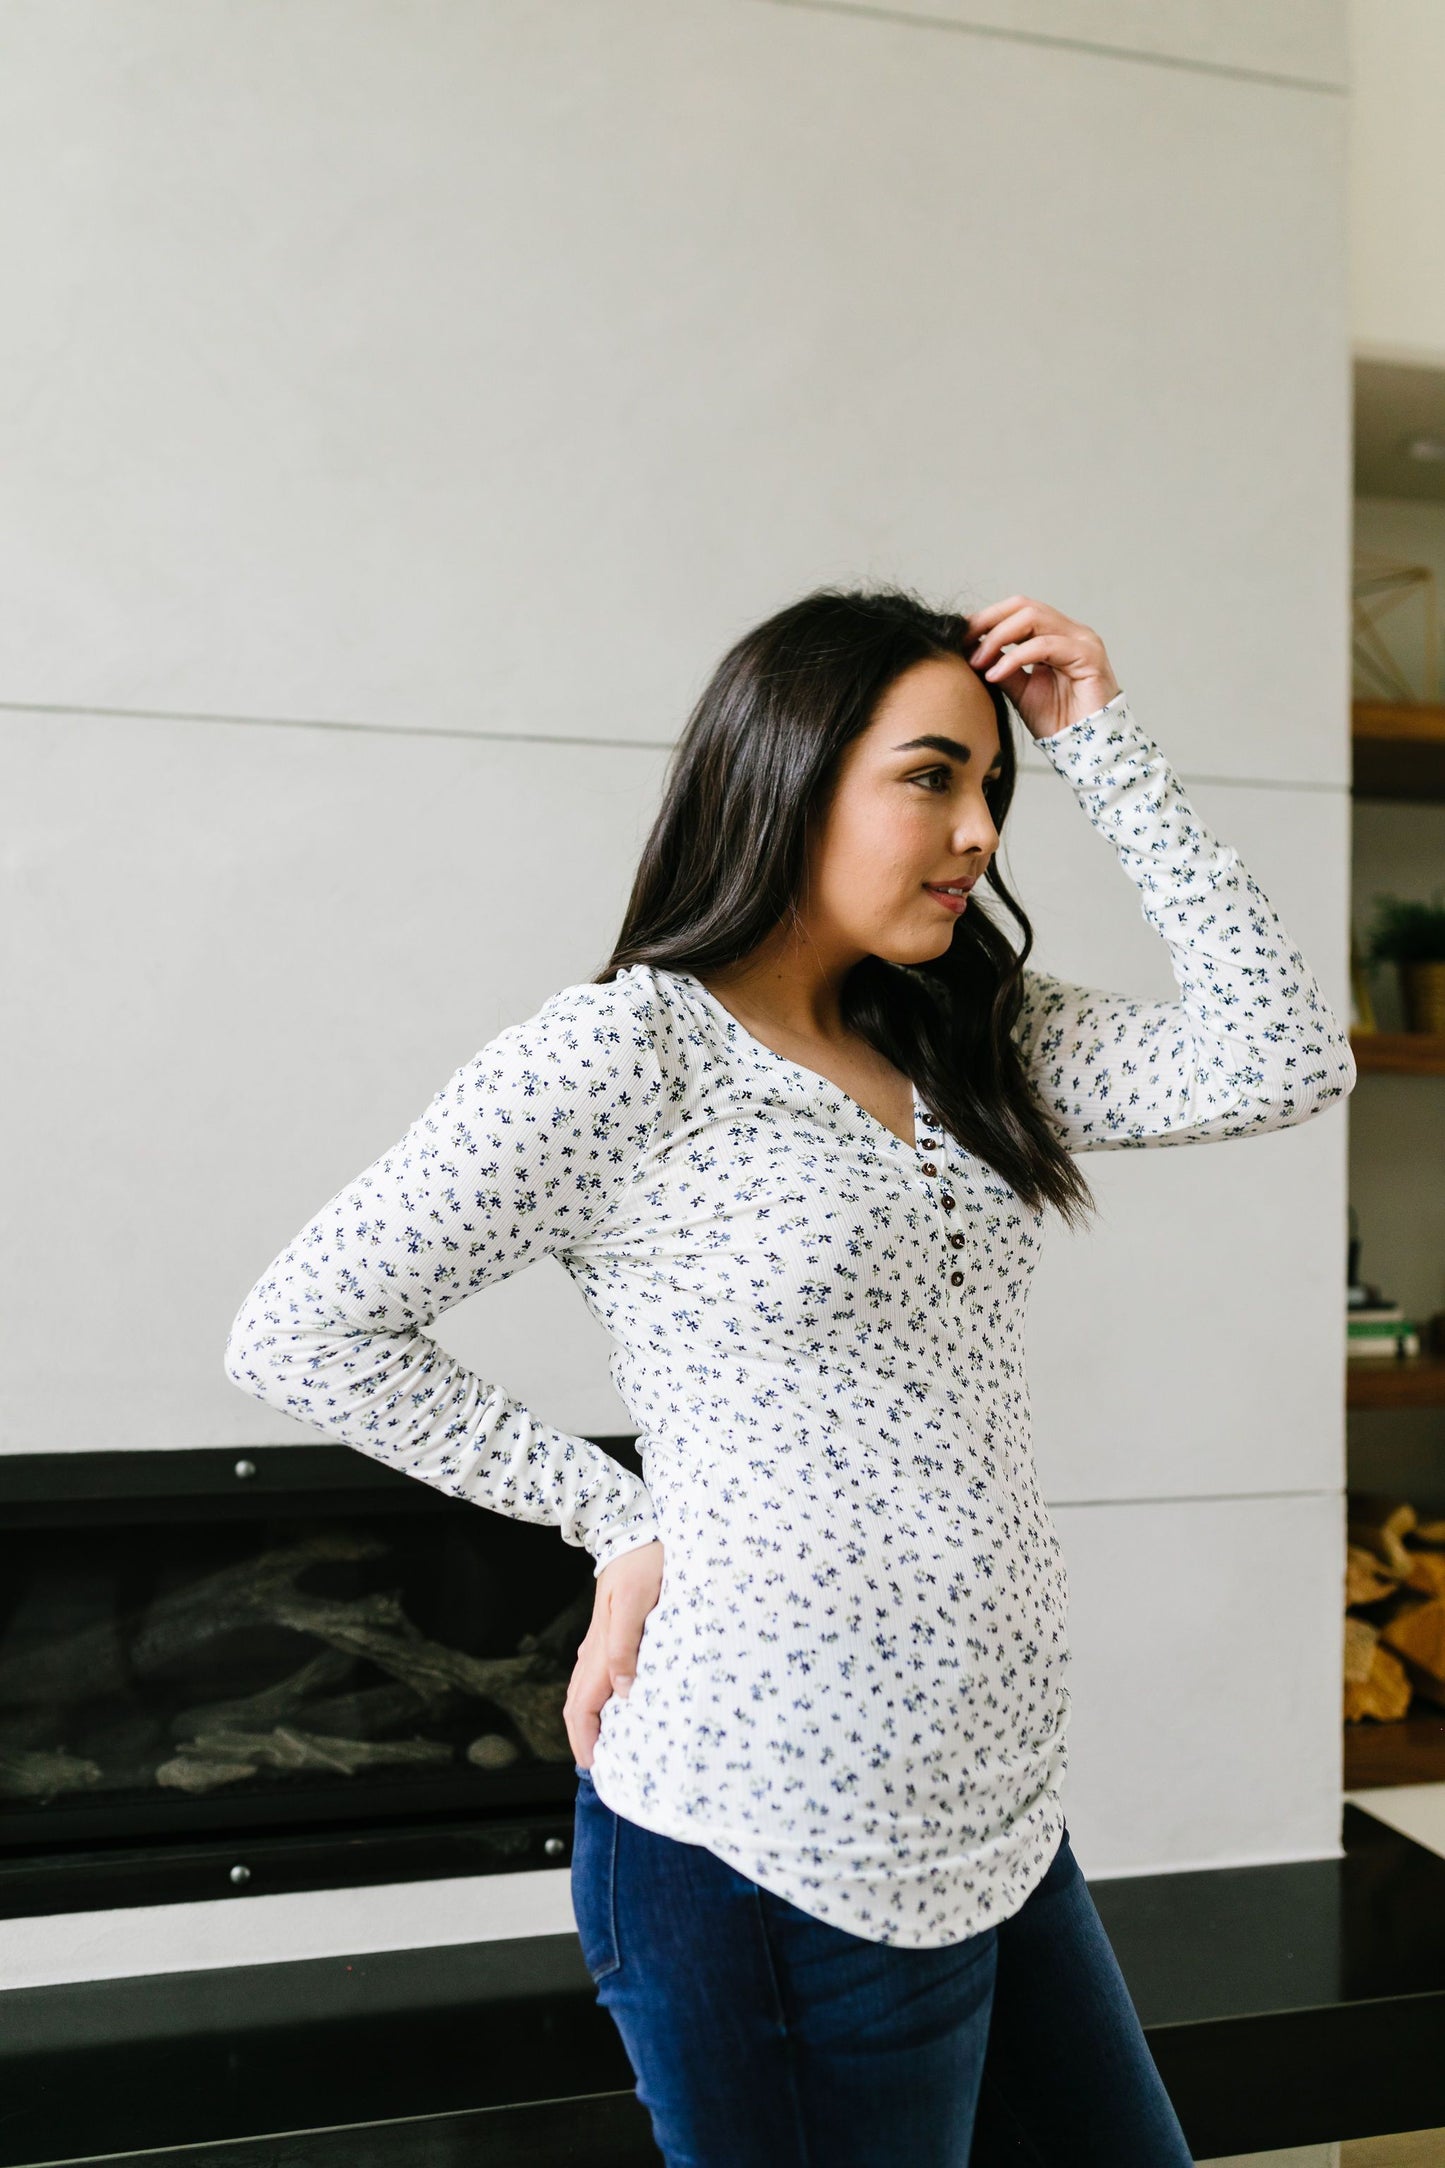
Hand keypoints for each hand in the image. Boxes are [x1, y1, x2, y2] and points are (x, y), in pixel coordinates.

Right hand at [564, 1539, 664, 1768]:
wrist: (630, 1532)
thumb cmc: (642, 1564)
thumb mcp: (639, 1602)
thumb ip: (626, 1646)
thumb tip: (621, 1692)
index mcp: (601, 1649)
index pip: (583, 1706)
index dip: (585, 1739)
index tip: (595, 1766)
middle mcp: (594, 1651)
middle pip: (578, 1705)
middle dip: (583, 1739)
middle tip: (598, 1769)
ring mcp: (598, 1643)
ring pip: (583, 1693)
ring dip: (588, 1723)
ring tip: (603, 1748)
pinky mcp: (606, 1636)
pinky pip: (593, 1678)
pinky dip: (595, 1702)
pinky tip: (610, 1708)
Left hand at [964, 595, 1120, 741]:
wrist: (1084, 749)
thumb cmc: (1057, 722)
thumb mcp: (1019, 689)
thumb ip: (1001, 666)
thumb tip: (973, 649)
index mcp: (1056, 635)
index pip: (1019, 610)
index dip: (987, 618)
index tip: (960, 636)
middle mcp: (1071, 632)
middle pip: (1024, 606)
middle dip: (989, 622)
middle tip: (964, 644)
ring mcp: (1082, 640)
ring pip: (1033, 619)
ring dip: (998, 638)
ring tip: (978, 662)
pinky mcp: (1089, 655)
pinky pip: (1044, 645)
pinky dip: (1015, 657)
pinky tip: (995, 674)